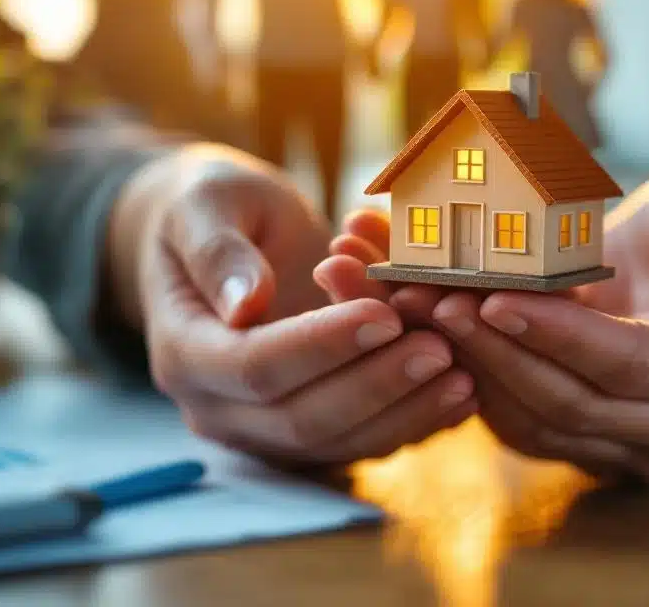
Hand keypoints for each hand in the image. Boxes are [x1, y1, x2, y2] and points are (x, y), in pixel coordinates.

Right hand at [109, 147, 474, 466]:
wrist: (224, 237)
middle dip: (376, 385)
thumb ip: (219, 250)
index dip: (321, 345)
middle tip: (438, 349)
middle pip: (302, 419)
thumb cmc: (213, 208)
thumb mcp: (204, 204)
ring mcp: (265, 428)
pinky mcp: (309, 430)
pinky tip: (464, 394)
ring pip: (340, 442)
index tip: (382, 314)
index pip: (255, 365)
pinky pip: (363, 440)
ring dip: (405, 412)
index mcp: (184, 352)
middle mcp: (220, 408)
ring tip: (463, 374)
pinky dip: (414, 421)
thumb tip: (244, 303)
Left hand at [427, 161, 648, 481]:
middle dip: (497, 351)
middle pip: (574, 402)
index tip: (493, 296)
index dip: (557, 334)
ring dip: (478, 371)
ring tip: (422, 315)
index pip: (628, 363)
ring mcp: (644, 449)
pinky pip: (534, 430)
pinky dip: (486, 387)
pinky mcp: (605, 447)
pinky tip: (448, 341)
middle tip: (432, 301)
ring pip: (544, 425)